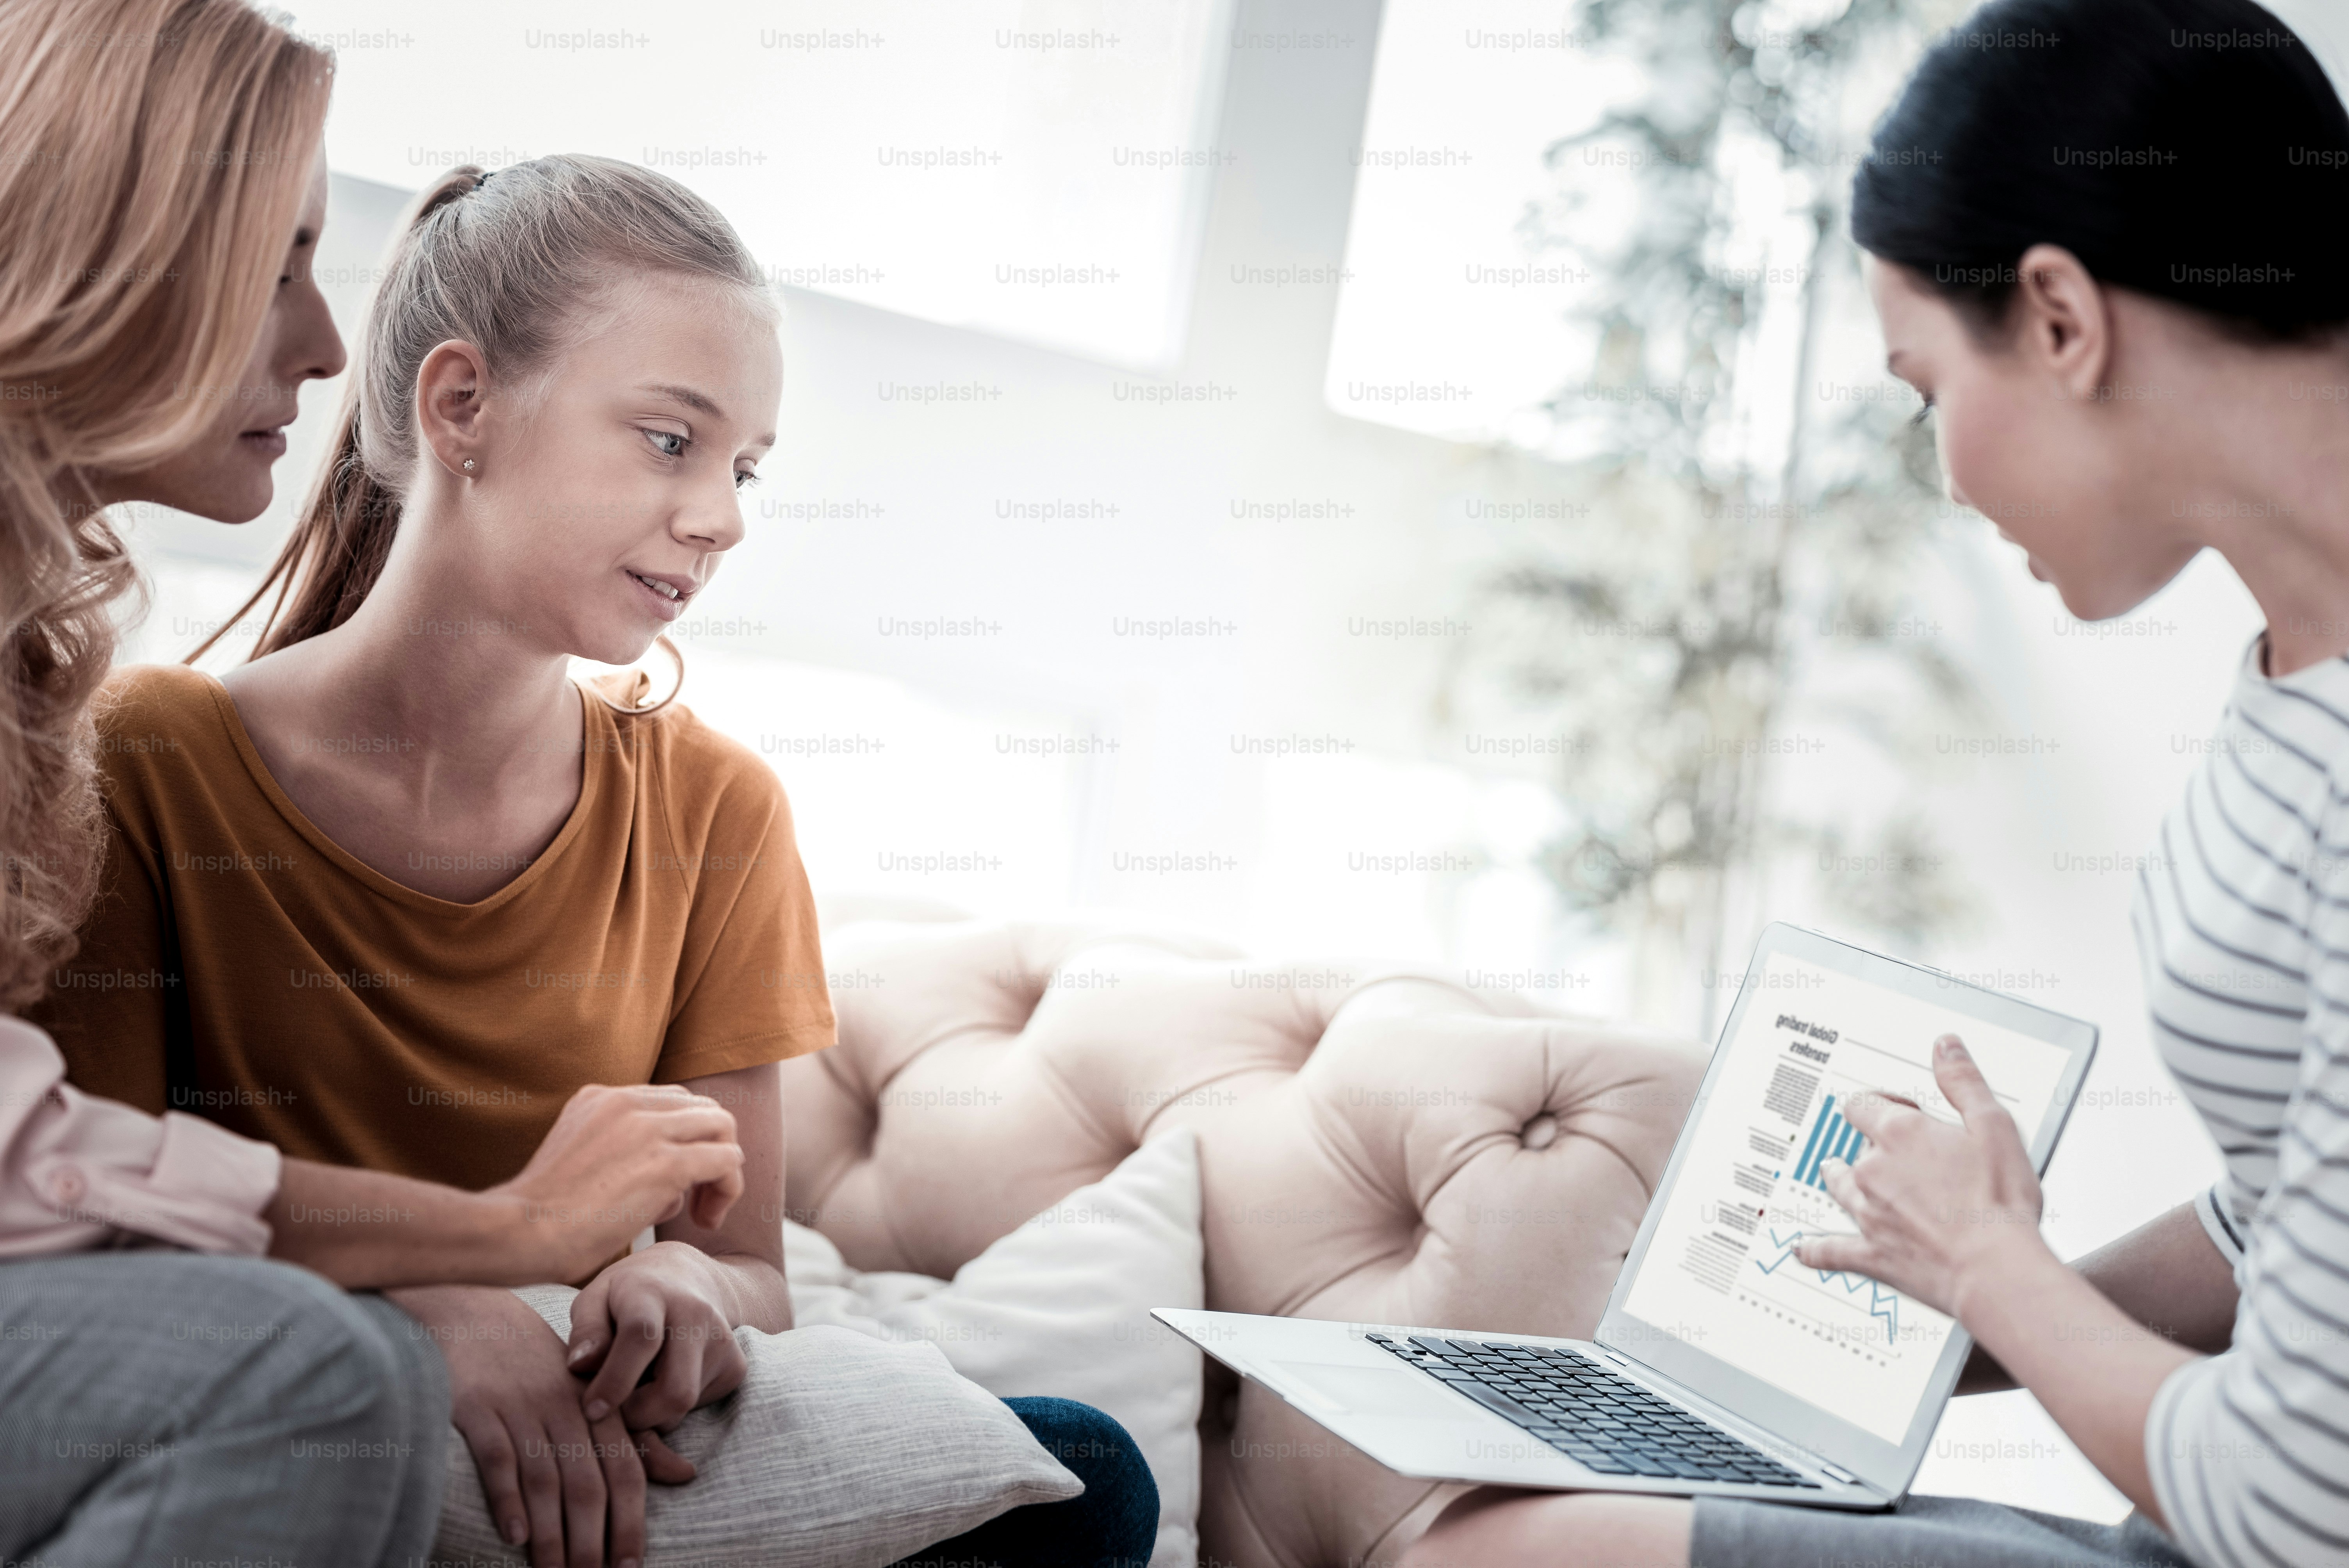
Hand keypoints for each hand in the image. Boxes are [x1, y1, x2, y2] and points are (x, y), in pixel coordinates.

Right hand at [394, 1285, 695, 1567]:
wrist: (472, 1316)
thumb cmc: (537, 1370)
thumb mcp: (590, 1397)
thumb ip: (635, 1440)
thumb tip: (687, 1474)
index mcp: (596, 1408)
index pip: (626, 1471)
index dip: (630, 1520)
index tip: (629, 1566)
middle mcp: (564, 1409)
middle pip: (587, 1484)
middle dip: (592, 1540)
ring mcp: (520, 1408)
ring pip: (546, 1479)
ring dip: (552, 1534)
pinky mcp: (477, 1409)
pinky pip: (498, 1457)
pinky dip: (507, 1497)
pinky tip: (515, 1535)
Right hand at [490, 1085, 745, 1283]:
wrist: (516, 1232)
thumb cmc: (540, 1218)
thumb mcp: (579, 1163)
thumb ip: (621, 1157)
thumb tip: (673, 1188)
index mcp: (601, 1098)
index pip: (671, 1103)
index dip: (685, 1140)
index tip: (678, 1183)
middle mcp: (626, 1102)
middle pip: (702, 1109)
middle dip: (711, 1149)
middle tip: (699, 1200)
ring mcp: (647, 1129)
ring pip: (722, 1127)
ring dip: (724, 1169)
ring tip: (705, 1213)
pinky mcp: (665, 1163)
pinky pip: (726, 1159)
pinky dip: (729, 1187)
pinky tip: (707, 1218)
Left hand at [566, 1242, 749, 1431]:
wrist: (690, 1277)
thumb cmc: (629, 1293)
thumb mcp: (596, 1297)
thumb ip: (586, 1331)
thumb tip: (580, 1366)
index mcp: (654, 1292)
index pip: (641, 1337)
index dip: (615, 1380)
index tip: (591, 1409)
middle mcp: (697, 1315)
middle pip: (675, 1390)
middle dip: (638, 1416)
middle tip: (611, 1410)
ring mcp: (723, 1342)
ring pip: (684, 1406)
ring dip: (650, 1414)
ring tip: (634, 1388)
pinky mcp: (735, 1367)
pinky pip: (697, 1407)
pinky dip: (670, 1410)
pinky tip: (660, 1383)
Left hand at [1795, 1034, 2049, 1318]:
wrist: (1995, 1268)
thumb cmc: (1999, 1202)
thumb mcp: (1993, 1125)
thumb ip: (1963, 1081)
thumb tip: (1945, 1046)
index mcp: (1900, 1135)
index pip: (1865, 1105)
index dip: (1882, 1102)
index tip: (1903, 1108)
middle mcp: (1874, 1170)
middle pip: (1855, 1147)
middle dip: (1872, 1145)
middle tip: (1892, 1150)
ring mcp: (1868, 1213)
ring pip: (1839, 1187)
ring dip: (1837, 1179)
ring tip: (1833, 1172)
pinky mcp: (1871, 1254)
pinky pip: (1830, 1250)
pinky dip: (1815, 1250)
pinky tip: (1801, 1249)